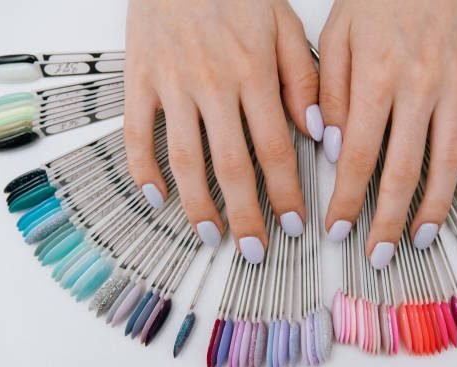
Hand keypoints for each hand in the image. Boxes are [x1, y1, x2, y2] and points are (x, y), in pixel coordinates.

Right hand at [124, 0, 322, 263]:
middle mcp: (214, 86)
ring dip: (199, 204)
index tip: (295, 226)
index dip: (287, 194)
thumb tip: (318, 132)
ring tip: (212, 237)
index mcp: (255, 75)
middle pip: (232, 167)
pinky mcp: (139, 79)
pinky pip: (137, 132)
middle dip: (246, 215)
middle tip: (255, 251)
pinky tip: (157, 196)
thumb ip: (303, 79)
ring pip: (185, 158)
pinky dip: (143, 168)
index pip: (275, 150)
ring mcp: (172, 85)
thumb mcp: (284, 25)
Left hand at [319, 0, 456, 268]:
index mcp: (376, 80)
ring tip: (419, 239)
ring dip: (434, 208)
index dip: (347, 201)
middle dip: (387, 221)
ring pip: (448, 162)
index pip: (359, 158)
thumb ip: (331, 94)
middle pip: (403, 172)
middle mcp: (419, 90)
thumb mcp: (337, 37)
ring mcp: (456, 87)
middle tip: (378, 256)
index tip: (336, 231)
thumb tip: (334, 150)